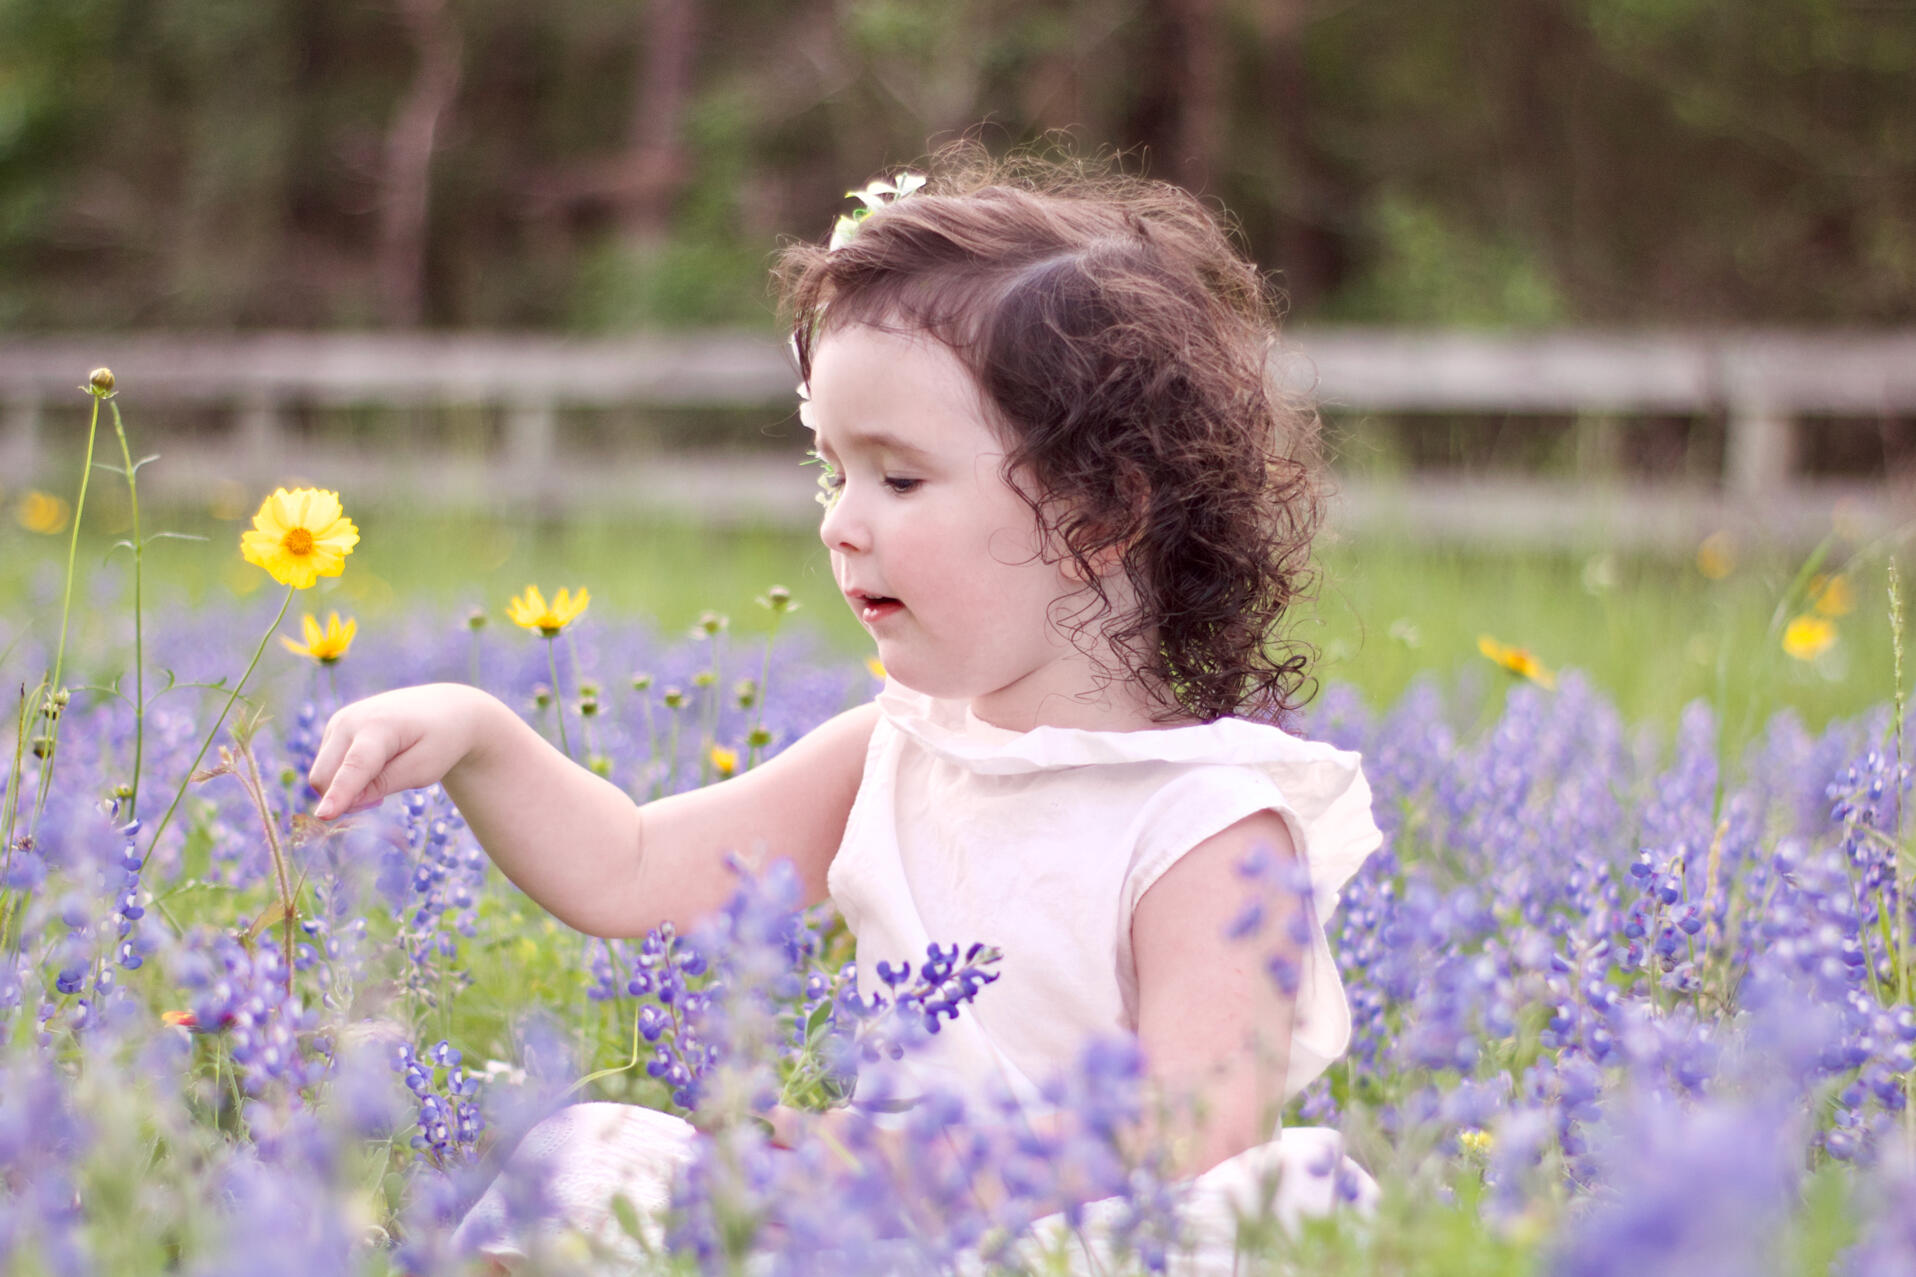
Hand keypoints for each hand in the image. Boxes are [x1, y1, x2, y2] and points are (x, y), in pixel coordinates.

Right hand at [308, 683, 500, 819]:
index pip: (355, 765)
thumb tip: (345, 801)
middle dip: (345, 799)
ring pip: (322, 773)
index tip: (322, 816)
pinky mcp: (335, 727)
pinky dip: (344, 777)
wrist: (444, 708)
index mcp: (380, 725)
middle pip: (325, 775)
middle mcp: (351, 720)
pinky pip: (327, 765)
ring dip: (344, 789)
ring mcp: (339, 721)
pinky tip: (374, 768)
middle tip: (382, 800)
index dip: (340, 793)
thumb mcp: (425, 768)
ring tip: (384, 779)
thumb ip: (386, 784)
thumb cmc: (440, 741)